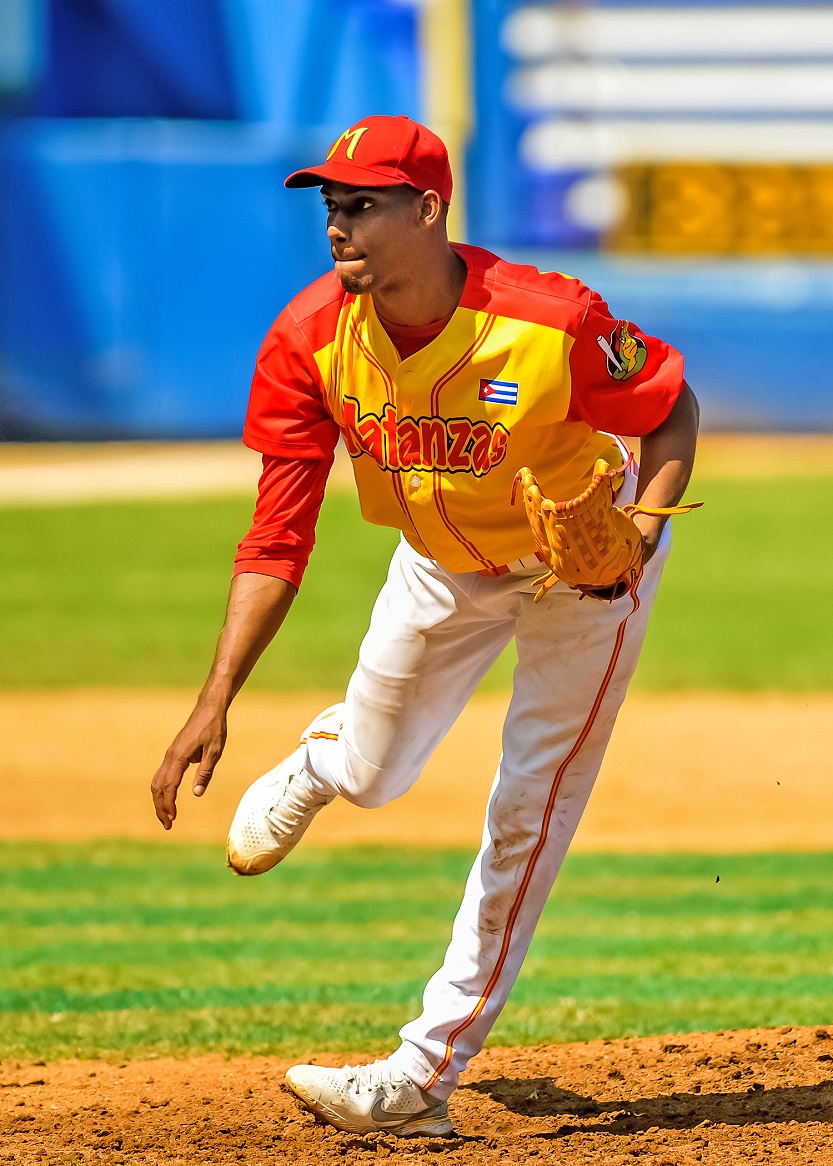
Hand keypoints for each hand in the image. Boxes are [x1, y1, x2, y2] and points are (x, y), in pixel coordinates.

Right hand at [150, 700, 227, 829]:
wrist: (209, 709)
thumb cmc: (214, 728)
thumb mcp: (215, 751)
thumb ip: (205, 772)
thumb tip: (197, 793)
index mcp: (179, 757)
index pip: (169, 786)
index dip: (169, 804)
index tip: (172, 819)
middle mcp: (170, 756)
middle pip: (158, 787)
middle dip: (160, 807)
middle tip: (168, 825)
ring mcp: (170, 754)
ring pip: (157, 781)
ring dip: (160, 799)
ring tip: (167, 816)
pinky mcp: (173, 754)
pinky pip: (162, 775)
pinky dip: (162, 789)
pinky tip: (169, 798)